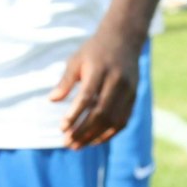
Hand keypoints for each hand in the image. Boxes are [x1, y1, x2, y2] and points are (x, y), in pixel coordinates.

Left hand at [50, 27, 141, 148]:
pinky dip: (109, 134)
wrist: (123, 40)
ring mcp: (128, 91)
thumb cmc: (93, 51)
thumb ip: (65, 81)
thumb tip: (52, 100)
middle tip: (67, 142)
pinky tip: (94, 141)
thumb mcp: (76, 60)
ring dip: (95, 136)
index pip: (87, 96)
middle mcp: (117, 81)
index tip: (62, 128)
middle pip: (101, 112)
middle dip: (83, 130)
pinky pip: (123, 121)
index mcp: (100, 70)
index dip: (75, 114)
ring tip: (77, 145)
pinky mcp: (134, 98)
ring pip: (113, 120)